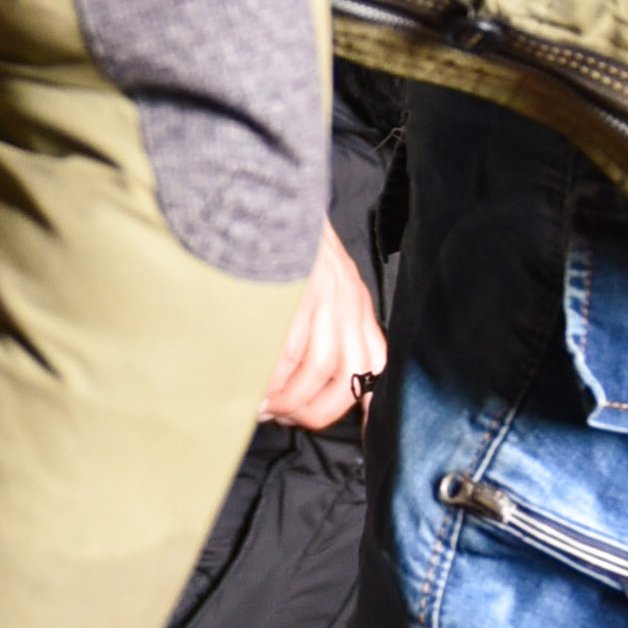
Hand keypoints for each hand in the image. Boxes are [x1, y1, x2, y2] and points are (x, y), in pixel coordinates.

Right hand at [258, 222, 384, 428]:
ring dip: (287, 397)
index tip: (362, 435)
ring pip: (317, 369)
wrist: (270, 193)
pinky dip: (270, 376)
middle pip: (346, 378)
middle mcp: (348, 302)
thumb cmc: (284, 244)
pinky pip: (287, 350)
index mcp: (355, 305)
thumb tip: (302, 379)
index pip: (375, 365)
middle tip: (283, 416)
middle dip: (313, 411)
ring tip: (262, 405)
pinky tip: (253, 383)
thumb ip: (323, 326)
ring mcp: (324, 296)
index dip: (369, 407)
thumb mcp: (319, 283)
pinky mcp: (296, 293)